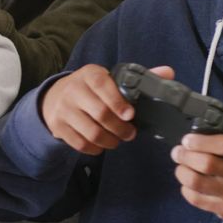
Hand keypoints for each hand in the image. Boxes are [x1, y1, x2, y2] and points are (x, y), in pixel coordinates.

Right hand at [41, 65, 173, 154]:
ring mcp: (64, 109)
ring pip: (91, 132)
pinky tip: (102, 145)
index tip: (131, 115)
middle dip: (120, 128)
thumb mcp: (108, 78)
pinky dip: (95, 148)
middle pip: (100, 113)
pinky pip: (80, 143)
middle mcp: (73, 90)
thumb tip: (168, 73)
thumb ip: (138, 77)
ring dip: (110, 141)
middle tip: (130, 133)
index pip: (103, 86)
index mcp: (89, 74)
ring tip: (117, 140)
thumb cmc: (90, 88)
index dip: (118, 102)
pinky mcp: (58, 126)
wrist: (54, 97)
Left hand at [171, 117, 222, 218]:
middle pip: (207, 165)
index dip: (201, 142)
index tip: (187, 139)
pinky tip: (188, 181)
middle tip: (178, 151)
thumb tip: (202, 112)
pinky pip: (196, 199)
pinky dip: (185, 188)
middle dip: (185, 156)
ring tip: (181, 164)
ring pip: (197, 183)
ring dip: (181, 171)